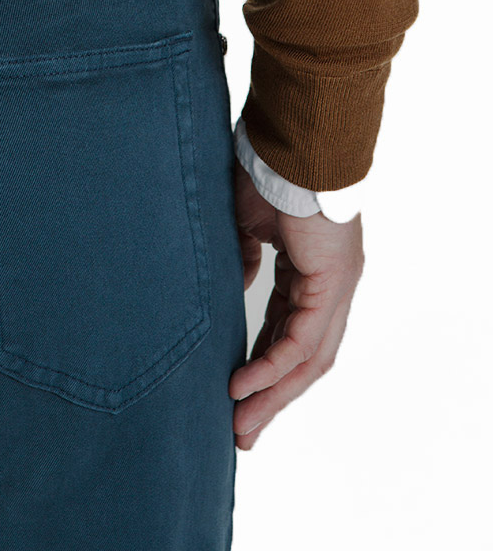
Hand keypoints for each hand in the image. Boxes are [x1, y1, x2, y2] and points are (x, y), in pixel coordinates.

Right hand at [229, 157, 363, 449]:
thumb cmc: (267, 169)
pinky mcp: (331, 284)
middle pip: (305, 357)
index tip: (235, 392)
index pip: (291, 332)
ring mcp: (336, 286)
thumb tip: (238, 287)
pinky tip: (244, 385)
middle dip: (272, 397)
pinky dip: (272, 367)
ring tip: (241, 423)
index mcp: (313, 270)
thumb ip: (244, 259)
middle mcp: (331, 284)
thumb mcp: (246, 225)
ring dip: (272, 395)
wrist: (289, 143)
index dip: (264, 364)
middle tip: (242, 429)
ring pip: (308, 358)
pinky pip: (301, 340)